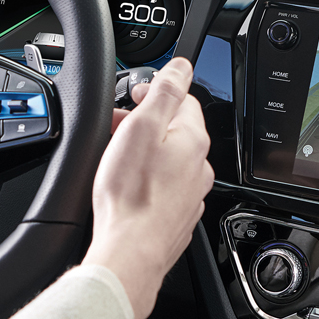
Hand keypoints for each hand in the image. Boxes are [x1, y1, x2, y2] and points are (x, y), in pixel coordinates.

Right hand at [82, 57, 213, 318]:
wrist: (130, 251)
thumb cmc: (131, 194)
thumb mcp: (142, 127)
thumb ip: (165, 91)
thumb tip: (182, 66)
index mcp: (193, 139)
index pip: (184, 99)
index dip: (156, 92)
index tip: (134, 97)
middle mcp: (200, 167)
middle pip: (175, 130)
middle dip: (147, 124)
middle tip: (118, 128)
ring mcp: (191, 194)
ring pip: (170, 161)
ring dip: (147, 153)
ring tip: (119, 159)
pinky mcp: (177, 217)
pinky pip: (165, 188)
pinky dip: (148, 181)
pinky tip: (128, 188)